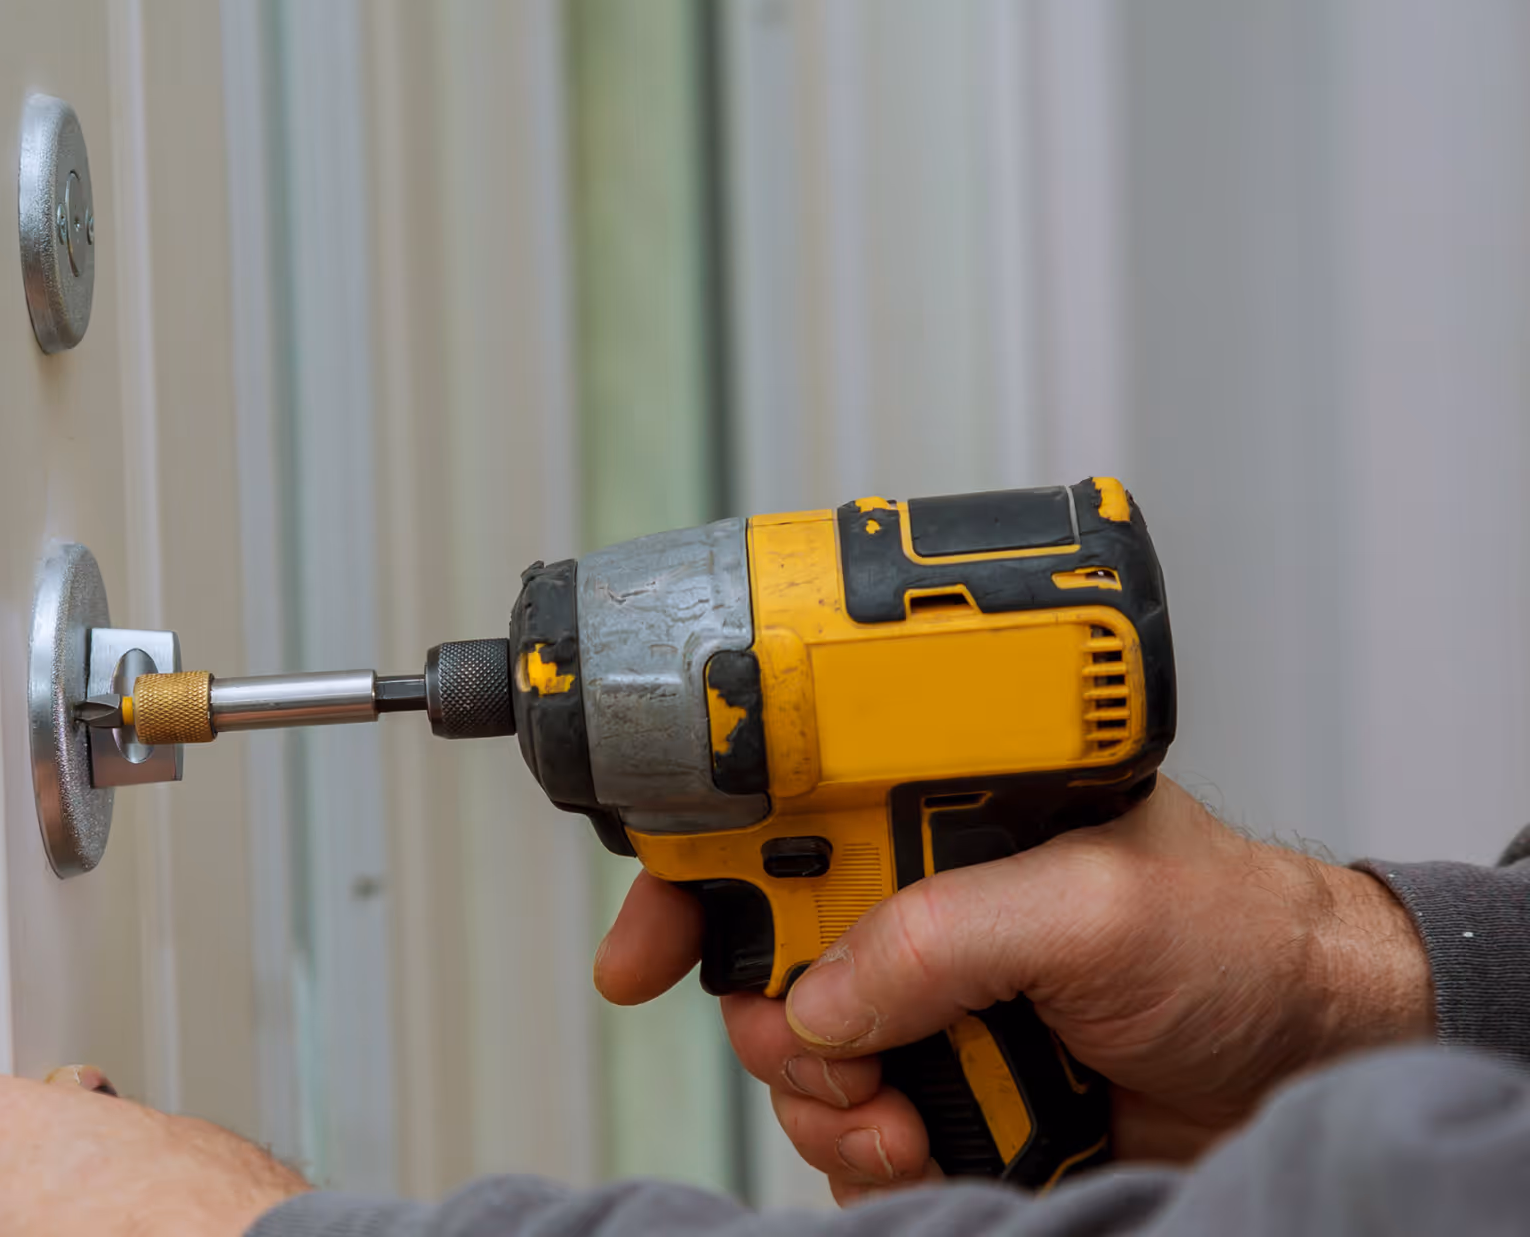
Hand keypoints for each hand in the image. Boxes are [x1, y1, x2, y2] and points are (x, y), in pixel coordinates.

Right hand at [593, 775, 1432, 1203]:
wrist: (1315, 1060)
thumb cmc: (1238, 936)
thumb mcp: (1099, 908)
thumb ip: (948, 935)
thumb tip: (819, 996)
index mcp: (937, 808)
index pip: (775, 814)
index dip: (691, 868)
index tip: (644, 947)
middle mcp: (920, 894)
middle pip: (761, 948)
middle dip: (763, 1013)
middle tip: (816, 1050)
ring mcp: (931, 995)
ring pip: (797, 1051)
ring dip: (827, 1097)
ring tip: (903, 1115)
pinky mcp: (947, 1082)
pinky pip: (851, 1126)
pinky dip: (867, 1150)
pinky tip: (925, 1146)